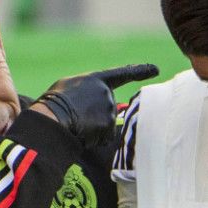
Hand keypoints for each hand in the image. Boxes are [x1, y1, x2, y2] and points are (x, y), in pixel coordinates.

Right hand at [35, 63, 159, 152]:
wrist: (52, 117)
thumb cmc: (54, 101)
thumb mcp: (69, 86)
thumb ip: (87, 90)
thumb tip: (92, 102)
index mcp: (97, 79)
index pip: (123, 74)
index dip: (140, 71)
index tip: (156, 70)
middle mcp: (107, 93)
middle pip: (108, 108)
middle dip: (96, 115)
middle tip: (77, 116)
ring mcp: (108, 109)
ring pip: (106, 124)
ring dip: (94, 127)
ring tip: (76, 123)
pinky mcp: (108, 125)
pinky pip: (104, 136)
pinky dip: (95, 138)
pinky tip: (82, 132)